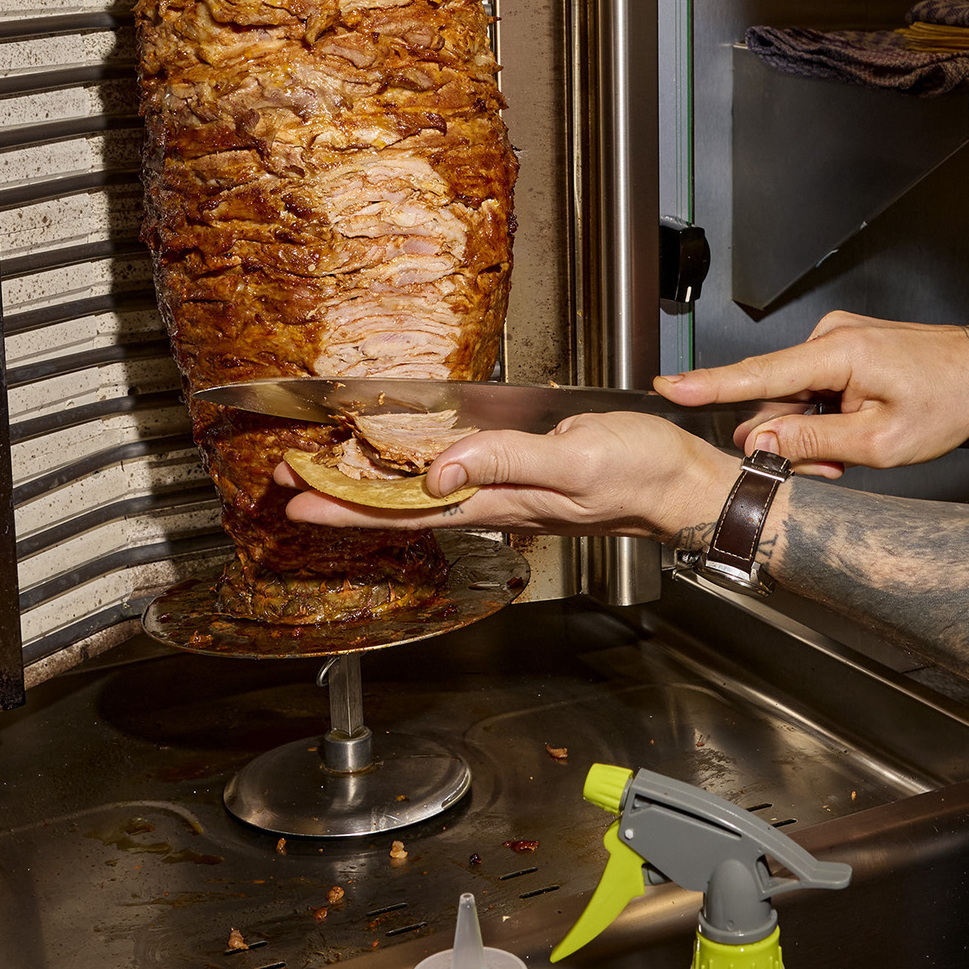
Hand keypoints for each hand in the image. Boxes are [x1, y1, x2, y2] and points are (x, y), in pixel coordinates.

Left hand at [277, 411, 736, 542]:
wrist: (682, 483)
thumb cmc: (640, 473)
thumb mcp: (574, 460)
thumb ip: (506, 460)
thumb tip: (439, 468)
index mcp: (499, 499)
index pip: (405, 508)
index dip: (346, 504)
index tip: (296, 497)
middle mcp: (494, 499)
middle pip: (401, 504)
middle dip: (341, 496)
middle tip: (286, 482)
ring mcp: (506, 490)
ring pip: (422, 493)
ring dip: (370, 485)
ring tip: (325, 473)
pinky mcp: (522, 473)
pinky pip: (454, 476)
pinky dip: (414, 472)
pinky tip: (403, 465)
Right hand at [656, 310, 968, 470]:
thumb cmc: (950, 399)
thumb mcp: (882, 442)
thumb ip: (816, 443)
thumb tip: (764, 442)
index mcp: (837, 353)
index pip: (758, 374)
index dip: (709, 386)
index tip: (670, 386)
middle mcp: (830, 337)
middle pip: (777, 397)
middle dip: (791, 438)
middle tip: (832, 469)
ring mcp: (837, 340)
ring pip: (797, 398)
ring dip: (814, 432)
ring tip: (856, 450)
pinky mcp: (845, 348)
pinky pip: (816, 389)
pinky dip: (827, 417)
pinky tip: (855, 432)